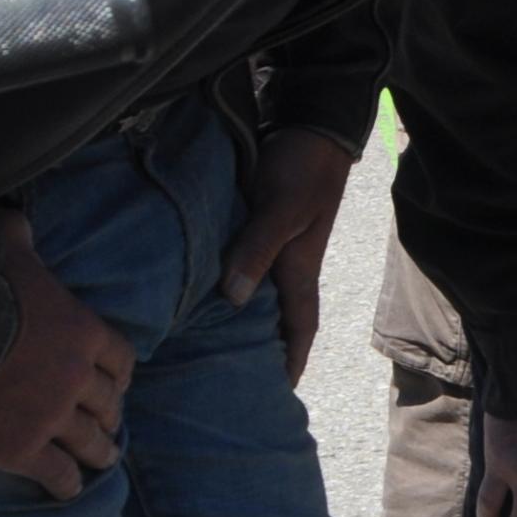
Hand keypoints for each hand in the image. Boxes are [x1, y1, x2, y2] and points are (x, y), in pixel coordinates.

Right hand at [0, 214, 135, 497]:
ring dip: (99, 452)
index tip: (114, 383)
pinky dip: (66, 484)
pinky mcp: (21, 450)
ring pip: (92, 443)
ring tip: (99, 458)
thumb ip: (18, 238)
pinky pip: (58, 475)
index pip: (121, 360)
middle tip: (104, 424)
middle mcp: (79, 378)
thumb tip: (17, 220)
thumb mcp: (3, 251)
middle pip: (110, 404)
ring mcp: (53, 417)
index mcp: (85, 332)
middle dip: (108, 414)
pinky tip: (66, 488)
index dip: (117, 374)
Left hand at [216, 130, 356, 387]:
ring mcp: (273, 244)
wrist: (310, 122)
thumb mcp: (281, 207)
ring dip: (247, 321)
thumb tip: (232, 299)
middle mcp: (287, 263)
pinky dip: (230, 286)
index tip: (282, 393)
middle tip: (243, 383)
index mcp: (299, 267)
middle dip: (270, 351)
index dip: (293, 359)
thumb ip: (257, 249)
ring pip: (259, 294)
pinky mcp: (255, 225)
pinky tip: (207, 291)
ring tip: (219, 346)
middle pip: (280, 317)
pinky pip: (242, 268)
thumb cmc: (302, 167)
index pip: (300, 325)